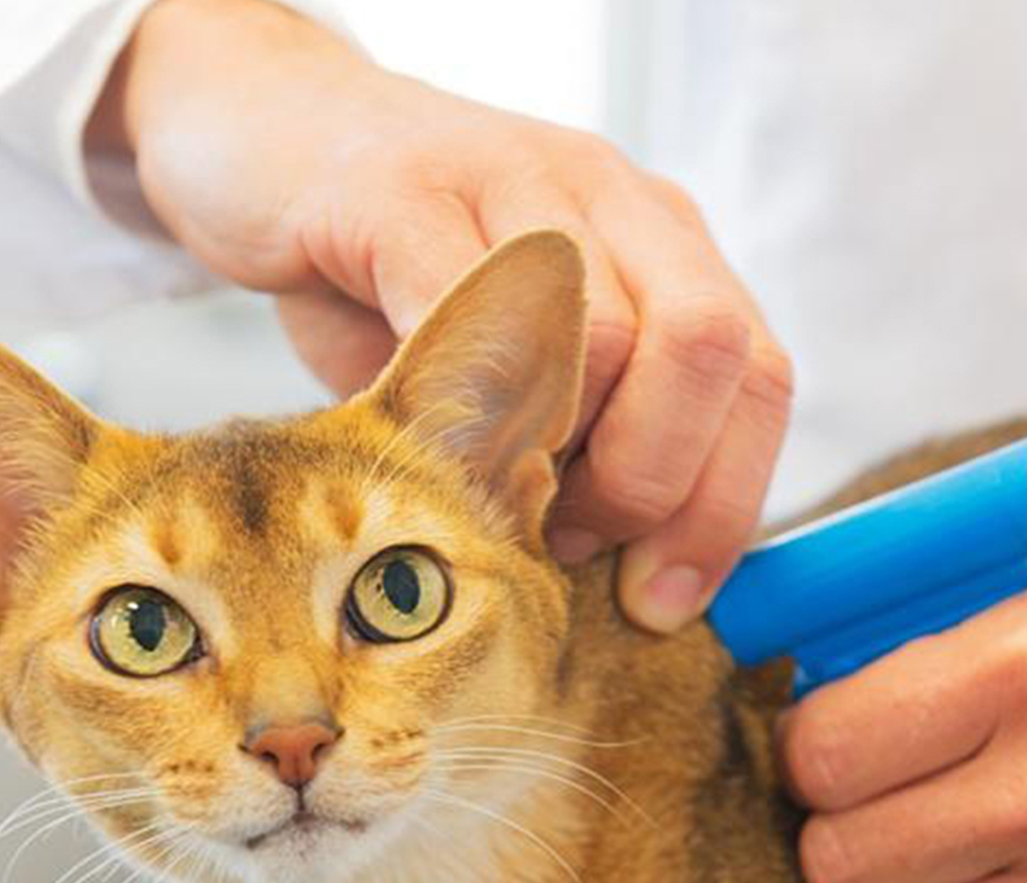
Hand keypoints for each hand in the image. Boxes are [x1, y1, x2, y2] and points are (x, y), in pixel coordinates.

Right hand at [86, 0, 792, 630]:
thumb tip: (623, 578)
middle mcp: (611, 197)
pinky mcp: (405, 191)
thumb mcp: (510, 366)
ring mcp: (514, 181)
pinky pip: (468, 311)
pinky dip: (456, 407)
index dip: (723, 510)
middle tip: (567, 542)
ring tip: (487, 494)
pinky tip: (419, 440)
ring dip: (552, 461)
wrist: (269, 137)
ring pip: (604, 339)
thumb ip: (577, 446)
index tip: (659, 601)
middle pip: (709, 351)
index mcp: (659, 245)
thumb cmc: (393, 275)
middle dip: (650, 487)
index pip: (757, 379)